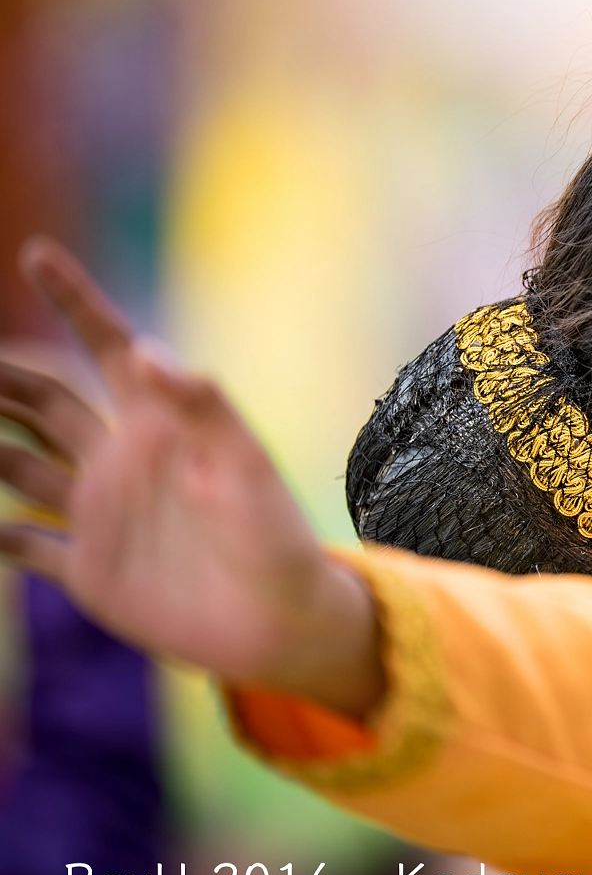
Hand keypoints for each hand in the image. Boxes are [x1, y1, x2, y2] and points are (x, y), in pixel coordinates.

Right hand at [0, 238, 384, 718]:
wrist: (282, 622)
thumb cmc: (276, 537)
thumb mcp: (246, 464)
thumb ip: (203, 405)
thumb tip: (148, 349)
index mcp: (163, 424)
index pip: (111, 346)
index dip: (77, 301)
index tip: (39, 252)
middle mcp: (123, 460)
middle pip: (45, 402)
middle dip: (3, 376)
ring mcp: (101, 513)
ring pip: (19, 463)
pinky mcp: (89, 570)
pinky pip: (23, 545)